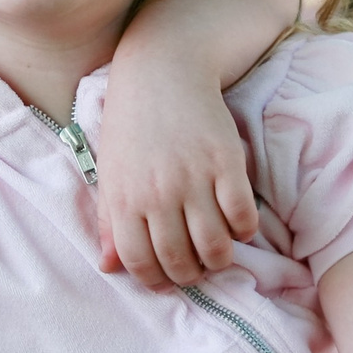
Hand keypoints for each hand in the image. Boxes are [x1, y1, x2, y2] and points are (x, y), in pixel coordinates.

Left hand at [92, 68, 260, 289]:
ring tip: (219, 254)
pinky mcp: (226, 163)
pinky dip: (244, 231)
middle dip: (191, 275)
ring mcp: (194, 178)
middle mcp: (158, 194)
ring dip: (220, 260)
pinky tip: (238, 225)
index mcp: (125, 199)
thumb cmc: (131, 126)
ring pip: (214, 246)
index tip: (167, 281)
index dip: (156, 281)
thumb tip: (108, 268)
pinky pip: (242, 216)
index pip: (140, 262)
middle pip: (179, 260)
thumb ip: (109, 222)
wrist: (162, 70)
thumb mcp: (110, 174)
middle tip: (197, 270)